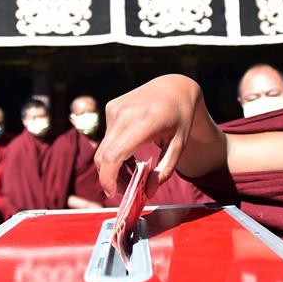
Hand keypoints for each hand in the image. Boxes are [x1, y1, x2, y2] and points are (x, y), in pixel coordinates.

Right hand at [95, 74, 224, 198]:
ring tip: (133, 172)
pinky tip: (130, 154)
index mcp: (145, 122)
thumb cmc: (179, 119)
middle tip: (126, 189)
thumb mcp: (179, 146)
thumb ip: (164, 171)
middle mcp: (125, 113)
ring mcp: (115, 108)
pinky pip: (106, 137)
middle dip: (110, 178)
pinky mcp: (111, 107)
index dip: (109, 177)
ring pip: (103, 148)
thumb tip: (148, 193)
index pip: (115, 154)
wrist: (173, 88)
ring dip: (113, 165)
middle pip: (104, 155)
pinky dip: (114, 151)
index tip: (114, 193)